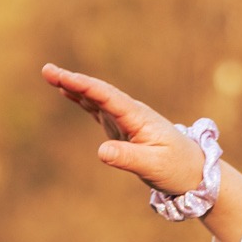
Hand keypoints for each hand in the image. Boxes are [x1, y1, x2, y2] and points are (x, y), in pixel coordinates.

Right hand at [42, 63, 205, 195]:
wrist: (195, 171)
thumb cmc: (177, 168)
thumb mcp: (153, 166)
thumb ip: (128, 158)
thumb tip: (101, 153)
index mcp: (138, 118)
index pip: (107, 97)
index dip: (84, 86)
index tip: (64, 78)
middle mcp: (131, 113)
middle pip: (98, 92)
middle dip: (73, 81)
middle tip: (47, 70)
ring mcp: (126, 120)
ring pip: (96, 98)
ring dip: (74, 87)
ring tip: (51, 76)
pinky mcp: (122, 129)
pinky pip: (99, 110)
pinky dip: (83, 100)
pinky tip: (68, 92)